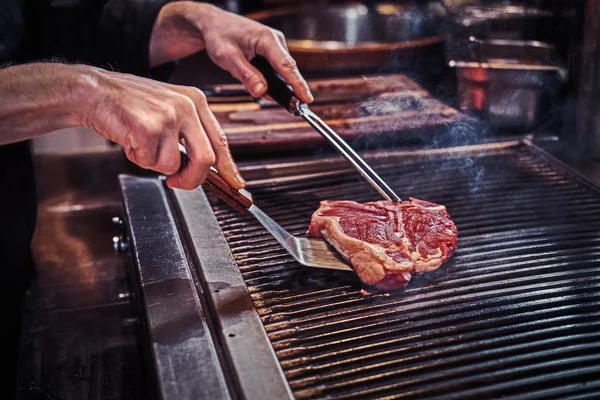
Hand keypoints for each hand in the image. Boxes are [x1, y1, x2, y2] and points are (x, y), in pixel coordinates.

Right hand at [85, 67, 244, 189]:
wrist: (95, 92)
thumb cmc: (129, 105)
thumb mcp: (168, 110)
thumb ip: (189, 134)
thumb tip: (205, 166)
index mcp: (196, 101)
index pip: (221, 140)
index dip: (228, 167)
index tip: (235, 183)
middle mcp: (187, 106)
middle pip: (205, 159)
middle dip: (192, 179)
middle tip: (177, 183)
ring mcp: (169, 116)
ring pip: (173, 165)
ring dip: (154, 164)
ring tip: (142, 144)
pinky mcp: (149, 127)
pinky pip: (150, 162)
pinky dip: (138, 159)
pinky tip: (130, 141)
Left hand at [149, 2, 313, 102]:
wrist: (213, 24)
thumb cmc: (219, 35)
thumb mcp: (228, 57)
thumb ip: (246, 75)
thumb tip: (261, 92)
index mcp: (266, 39)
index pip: (285, 65)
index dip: (297, 84)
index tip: (306, 99)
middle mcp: (275, 41)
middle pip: (287, 70)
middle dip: (291, 89)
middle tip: (294, 108)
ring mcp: (274, 47)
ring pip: (281, 72)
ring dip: (277, 85)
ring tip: (277, 99)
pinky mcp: (271, 53)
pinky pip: (275, 71)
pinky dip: (271, 81)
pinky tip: (264, 88)